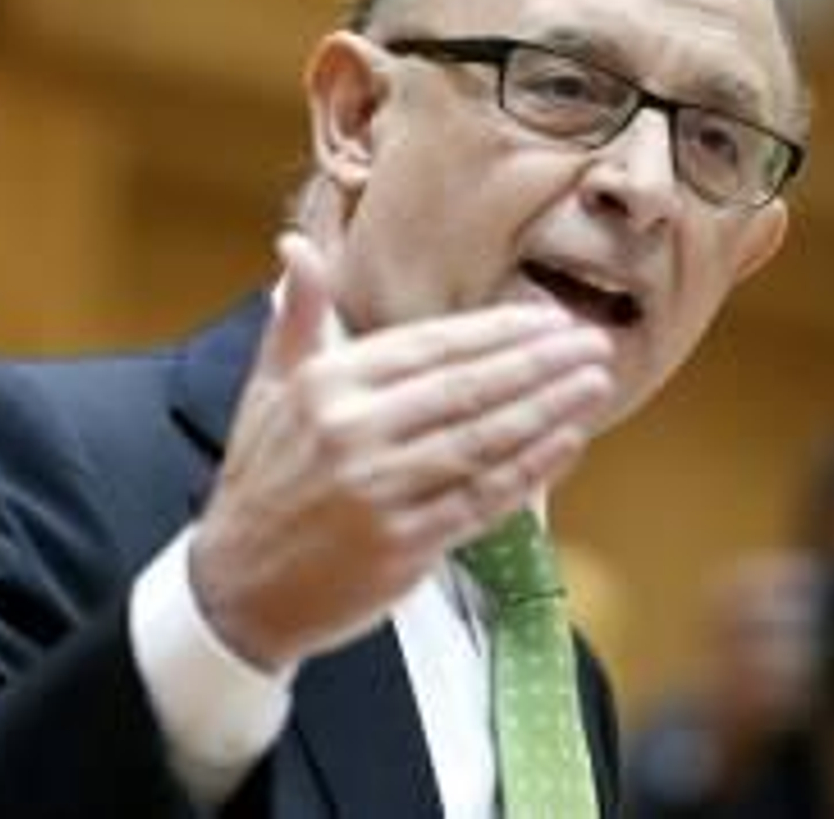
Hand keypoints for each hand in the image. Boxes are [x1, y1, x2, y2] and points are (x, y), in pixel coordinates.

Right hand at [190, 231, 613, 670]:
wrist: (237, 588)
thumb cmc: (262, 480)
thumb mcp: (267, 388)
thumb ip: (296, 315)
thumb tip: (296, 244)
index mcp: (328, 385)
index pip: (431, 346)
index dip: (498, 331)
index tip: (549, 319)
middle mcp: (355, 433)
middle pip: (468, 388)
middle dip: (540, 363)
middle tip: (594, 342)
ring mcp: (381, 492)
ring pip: (483, 441)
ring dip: (548, 409)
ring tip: (595, 383)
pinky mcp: (404, 545)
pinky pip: (481, 500)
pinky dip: (529, 471)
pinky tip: (567, 443)